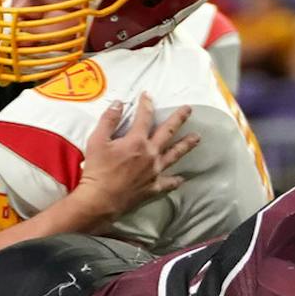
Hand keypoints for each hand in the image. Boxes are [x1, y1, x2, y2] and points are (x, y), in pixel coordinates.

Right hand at [68, 95, 197, 226]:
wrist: (100, 200)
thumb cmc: (97, 170)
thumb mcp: (97, 141)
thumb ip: (108, 120)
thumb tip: (118, 103)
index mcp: (137, 141)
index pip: (144, 117)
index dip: (146, 104)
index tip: (147, 95)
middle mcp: (150, 154)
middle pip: (168, 132)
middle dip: (179, 119)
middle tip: (188, 110)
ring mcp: (154, 171)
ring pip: (174, 155)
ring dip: (186, 145)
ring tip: (197, 138)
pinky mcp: (153, 187)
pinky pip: (168, 183)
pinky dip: (175, 181)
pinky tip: (182, 179)